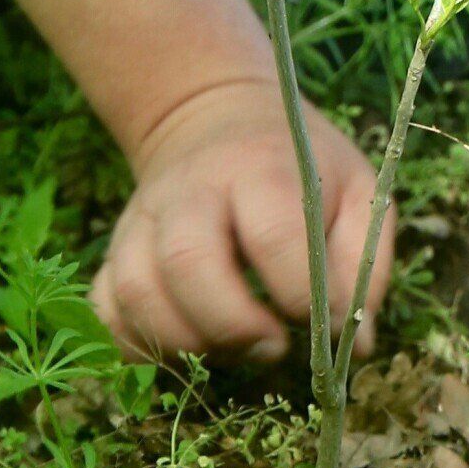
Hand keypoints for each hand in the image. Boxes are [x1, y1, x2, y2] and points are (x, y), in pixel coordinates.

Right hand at [91, 77, 395, 363]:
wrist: (219, 119)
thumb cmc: (300, 165)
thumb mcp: (355, 190)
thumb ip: (363, 264)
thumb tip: (355, 346)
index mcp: (260, 167)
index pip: (273, 234)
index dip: (300, 295)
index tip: (322, 323)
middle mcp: (191, 190)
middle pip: (188, 262)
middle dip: (234, 325)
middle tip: (273, 346)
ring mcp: (143, 219)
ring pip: (136, 290)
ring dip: (185, 341)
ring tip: (232, 348)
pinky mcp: (114, 250)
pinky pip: (105, 309)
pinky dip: (137, 342)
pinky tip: (184, 346)